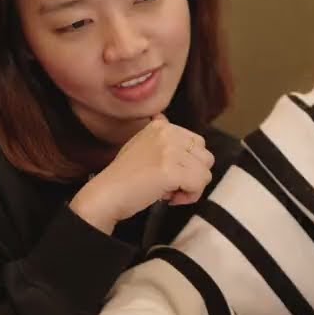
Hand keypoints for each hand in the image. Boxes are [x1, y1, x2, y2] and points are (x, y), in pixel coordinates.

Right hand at [70, 115, 214, 232]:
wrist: (107, 194)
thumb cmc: (125, 177)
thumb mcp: (141, 144)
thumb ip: (160, 137)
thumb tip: (163, 116)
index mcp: (162, 126)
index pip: (198, 143)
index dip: (188, 163)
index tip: (169, 173)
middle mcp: (168, 133)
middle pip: (206, 157)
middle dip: (193, 175)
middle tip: (170, 184)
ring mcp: (170, 151)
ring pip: (205, 173)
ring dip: (191, 187)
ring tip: (168, 190)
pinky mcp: (172, 171)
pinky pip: (199, 185)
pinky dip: (188, 197)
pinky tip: (169, 198)